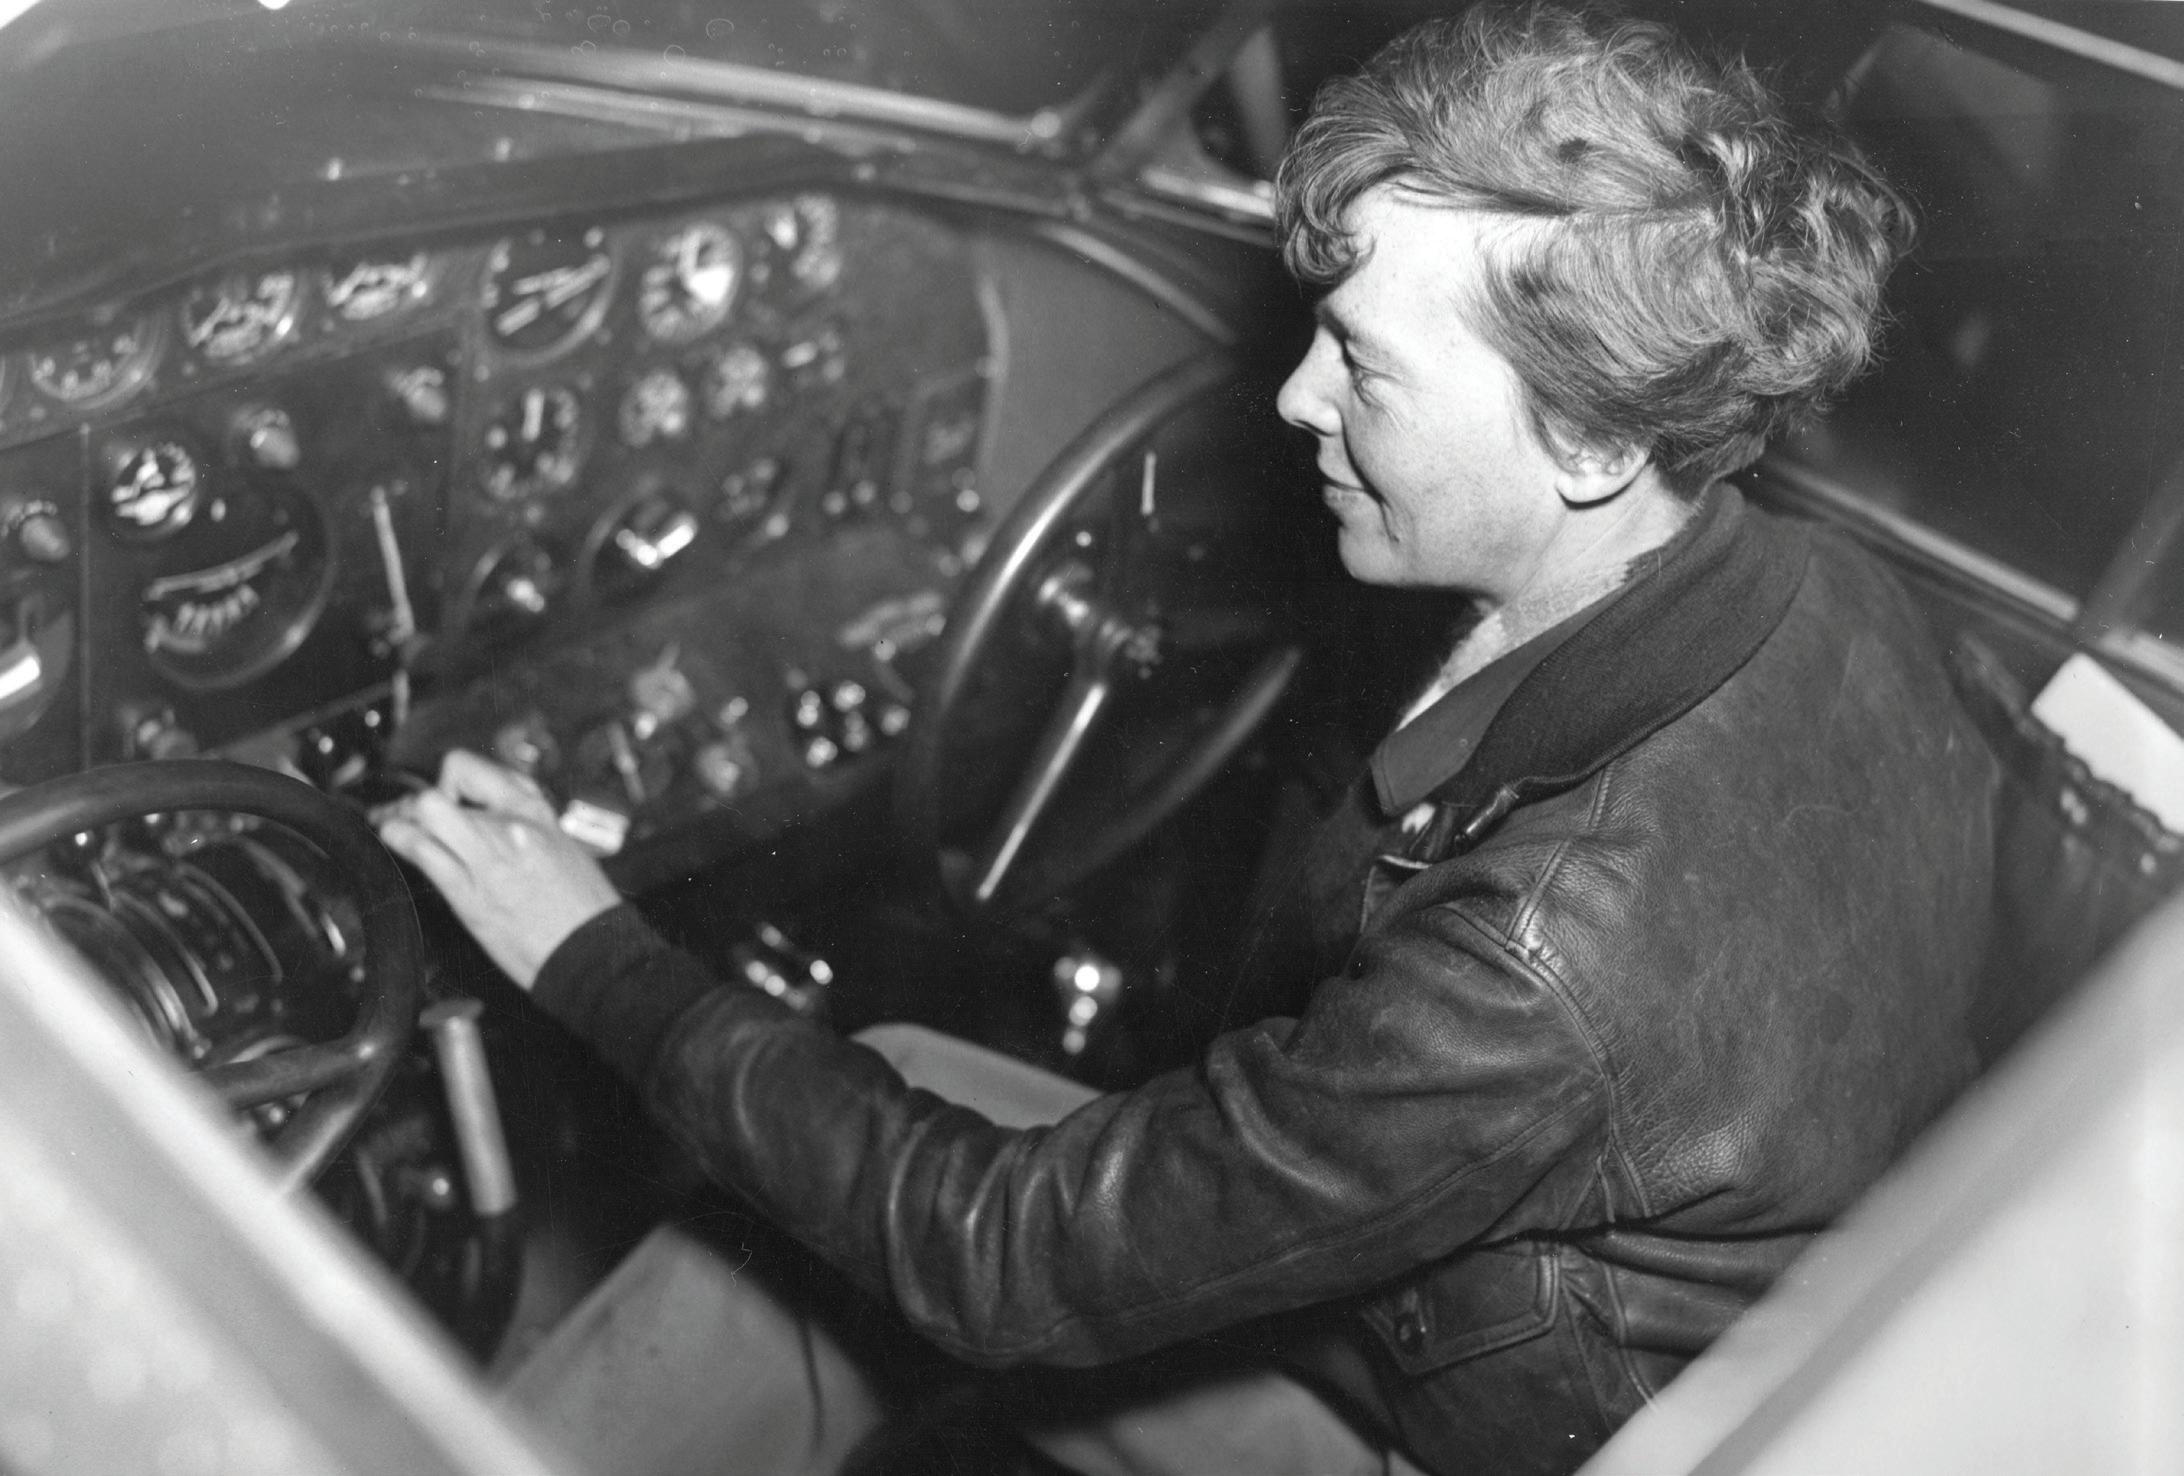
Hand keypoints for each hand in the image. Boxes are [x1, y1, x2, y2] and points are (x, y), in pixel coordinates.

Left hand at [375, 749, 621, 989]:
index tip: (446, 798)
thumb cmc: (583, 909)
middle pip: (439, 791)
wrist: (591, 951)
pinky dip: (399, 841)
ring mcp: (488, 857)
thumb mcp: (562, 845)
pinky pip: (420, 851)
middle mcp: (511, 827)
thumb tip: (487, 813)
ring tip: (395, 831)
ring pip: (423, 813)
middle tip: (414, 821)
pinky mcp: (468, 892)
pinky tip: (397, 845)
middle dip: (417, 805)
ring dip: (399, 822)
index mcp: (536, 812)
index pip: (472, 768)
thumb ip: (524, 824)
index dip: (448, 781)